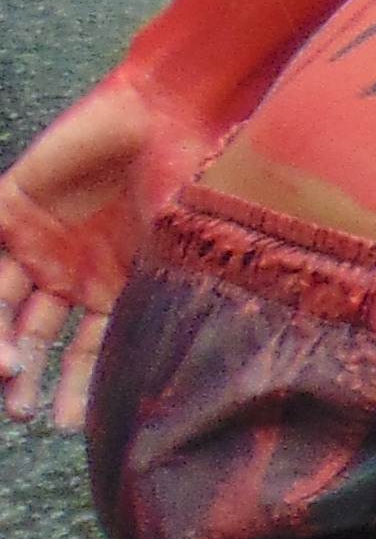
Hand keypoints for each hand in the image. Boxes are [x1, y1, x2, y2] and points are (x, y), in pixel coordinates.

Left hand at [0, 71, 213, 432]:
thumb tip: (161, 376)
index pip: (85, 348)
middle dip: (24, 373)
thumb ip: (156, 304)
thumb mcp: (178, 257)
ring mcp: (36, 236)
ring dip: (0, 339)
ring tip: (6, 373)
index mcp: (113, 285)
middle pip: (35, 331)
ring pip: (4, 300)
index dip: (75, 387)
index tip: (65, 424)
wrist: (172, 113)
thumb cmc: (193, 183)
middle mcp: (70, 268)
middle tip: (18, 408)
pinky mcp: (9, 203)